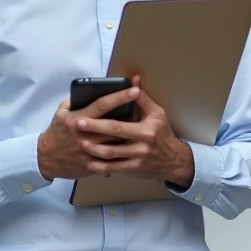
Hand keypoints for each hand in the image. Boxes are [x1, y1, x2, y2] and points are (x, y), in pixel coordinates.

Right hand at [37, 84, 140, 181]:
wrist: (47, 158)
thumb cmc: (56, 132)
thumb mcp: (61, 112)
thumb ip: (75, 101)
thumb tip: (92, 91)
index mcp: (77, 119)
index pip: (102, 105)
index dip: (119, 97)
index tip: (134, 89)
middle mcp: (85, 136)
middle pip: (114, 126)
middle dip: (132, 115)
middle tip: (148, 109)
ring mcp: (90, 152)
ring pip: (117, 144)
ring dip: (131, 136)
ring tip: (146, 127)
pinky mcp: (93, 165)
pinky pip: (113, 160)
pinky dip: (124, 154)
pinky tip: (135, 147)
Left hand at [74, 77, 194, 188]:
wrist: (173, 160)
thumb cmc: (162, 133)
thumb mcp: (157, 113)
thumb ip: (142, 97)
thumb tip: (134, 80)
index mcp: (146, 131)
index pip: (119, 125)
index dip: (99, 123)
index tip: (83, 118)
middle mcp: (141, 146)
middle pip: (111, 142)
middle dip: (92, 135)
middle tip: (77, 128)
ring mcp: (137, 160)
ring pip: (110, 157)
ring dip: (93, 151)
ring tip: (80, 144)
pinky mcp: (133, 170)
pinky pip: (113, 169)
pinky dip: (100, 166)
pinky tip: (89, 162)